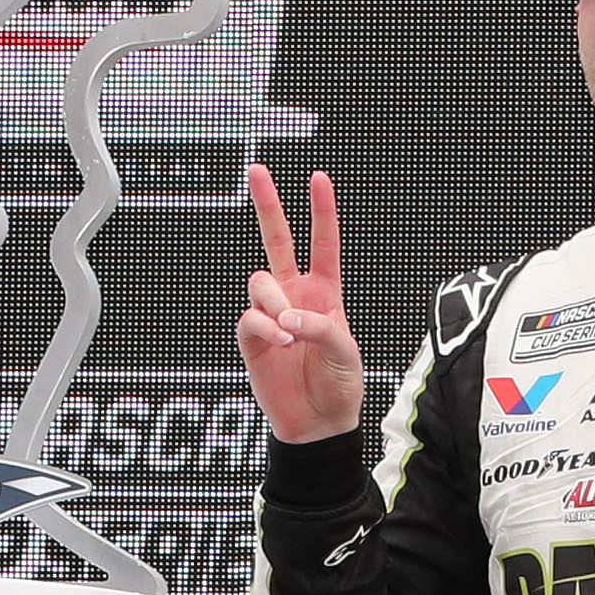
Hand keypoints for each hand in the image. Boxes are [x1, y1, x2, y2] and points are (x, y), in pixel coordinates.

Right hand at [237, 166, 367, 445]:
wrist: (317, 424)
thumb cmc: (339, 385)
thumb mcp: (345, 351)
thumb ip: (321, 326)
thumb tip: (286, 318)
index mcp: (325, 292)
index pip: (323, 244)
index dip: (321, 212)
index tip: (318, 178)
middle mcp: (295, 296)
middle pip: (277, 240)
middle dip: (267, 205)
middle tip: (257, 171)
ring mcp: (270, 314)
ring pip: (259, 281)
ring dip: (274, 301)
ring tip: (290, 332)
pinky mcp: (252, 337)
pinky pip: (249, 316)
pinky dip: (265, 327)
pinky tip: (280, 344)